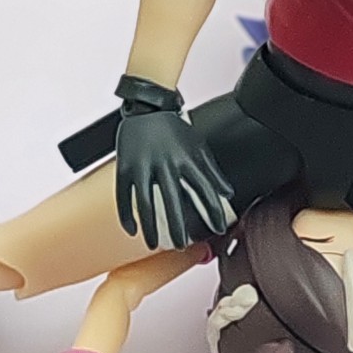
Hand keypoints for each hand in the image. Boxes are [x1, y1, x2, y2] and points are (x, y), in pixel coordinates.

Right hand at [114, 108, 234, 249]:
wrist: (148, 107)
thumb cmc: (173, 128)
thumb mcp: (197, 147)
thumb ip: (212, 171)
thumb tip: (228, 193)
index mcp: (185, 159)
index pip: (203, 190)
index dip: (213, 211)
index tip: (218, 229)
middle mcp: (164, 163)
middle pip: (172, 202)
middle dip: (178, 227)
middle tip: (182, 245)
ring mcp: (142, 165)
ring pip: (145, 203)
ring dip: (150, 227)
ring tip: (154, 244)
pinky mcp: (124, 166)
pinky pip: (123, 195)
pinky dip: (126, 214)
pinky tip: (131, 229)